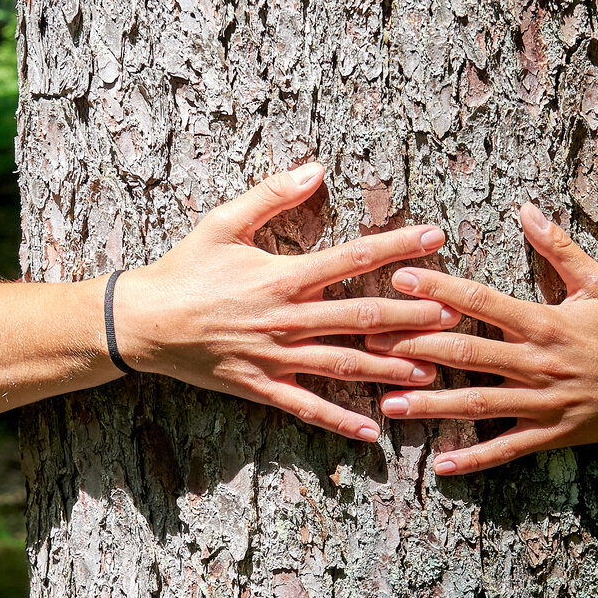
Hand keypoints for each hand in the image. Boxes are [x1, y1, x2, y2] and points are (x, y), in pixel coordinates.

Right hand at [117, 163, 460, 440]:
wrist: (142, 323)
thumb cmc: (185, 269)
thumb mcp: (223, 222)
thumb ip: (272, 193)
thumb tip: (317, 167)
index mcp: (282, 276)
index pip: (351, 259)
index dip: (397, 247)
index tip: (435, 237)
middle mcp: (286, 319)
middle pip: (361, 317)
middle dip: (412, 315)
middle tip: (454, 313)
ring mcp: (276, 358)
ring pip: (344, 365)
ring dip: (391, 367)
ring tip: (434, 368)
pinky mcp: (262, 388)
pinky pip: (307, 408)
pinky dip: (340, 421)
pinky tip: (373, 430)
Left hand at [366, 202, 597, 473]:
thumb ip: (558, 247)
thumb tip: (527, 208)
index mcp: (544, 322)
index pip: (482, 302)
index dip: (439, 290)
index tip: (400, 279)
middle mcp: (538, 363)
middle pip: (466, 354)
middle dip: (415, 348)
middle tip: (370, 344)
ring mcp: (543, 403)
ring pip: (477, 404)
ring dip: (431, 406)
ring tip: (388, 404)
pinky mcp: (551, 434)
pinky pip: (506, 449)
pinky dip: (474, 458)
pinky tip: (440, 463)